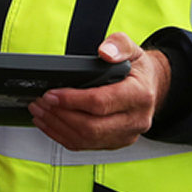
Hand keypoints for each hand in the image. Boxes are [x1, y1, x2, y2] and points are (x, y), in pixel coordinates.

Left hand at [27, 33, 171, 150]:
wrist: (152, 88)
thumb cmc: (138, 71)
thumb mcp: (132, 50)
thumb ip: (118, 45)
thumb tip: (105, 51)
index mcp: (139, 96)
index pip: (101, 103)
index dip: (72, 100)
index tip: (51, 94)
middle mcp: (135, 120)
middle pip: (91, 127)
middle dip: (60, 115)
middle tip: (40, 102)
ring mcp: (125, 135)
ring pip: (86, 139)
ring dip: (57, 127)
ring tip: (40, 112)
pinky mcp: (115, 142)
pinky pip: (85, 145)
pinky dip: (63, 136)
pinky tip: (49, 124)